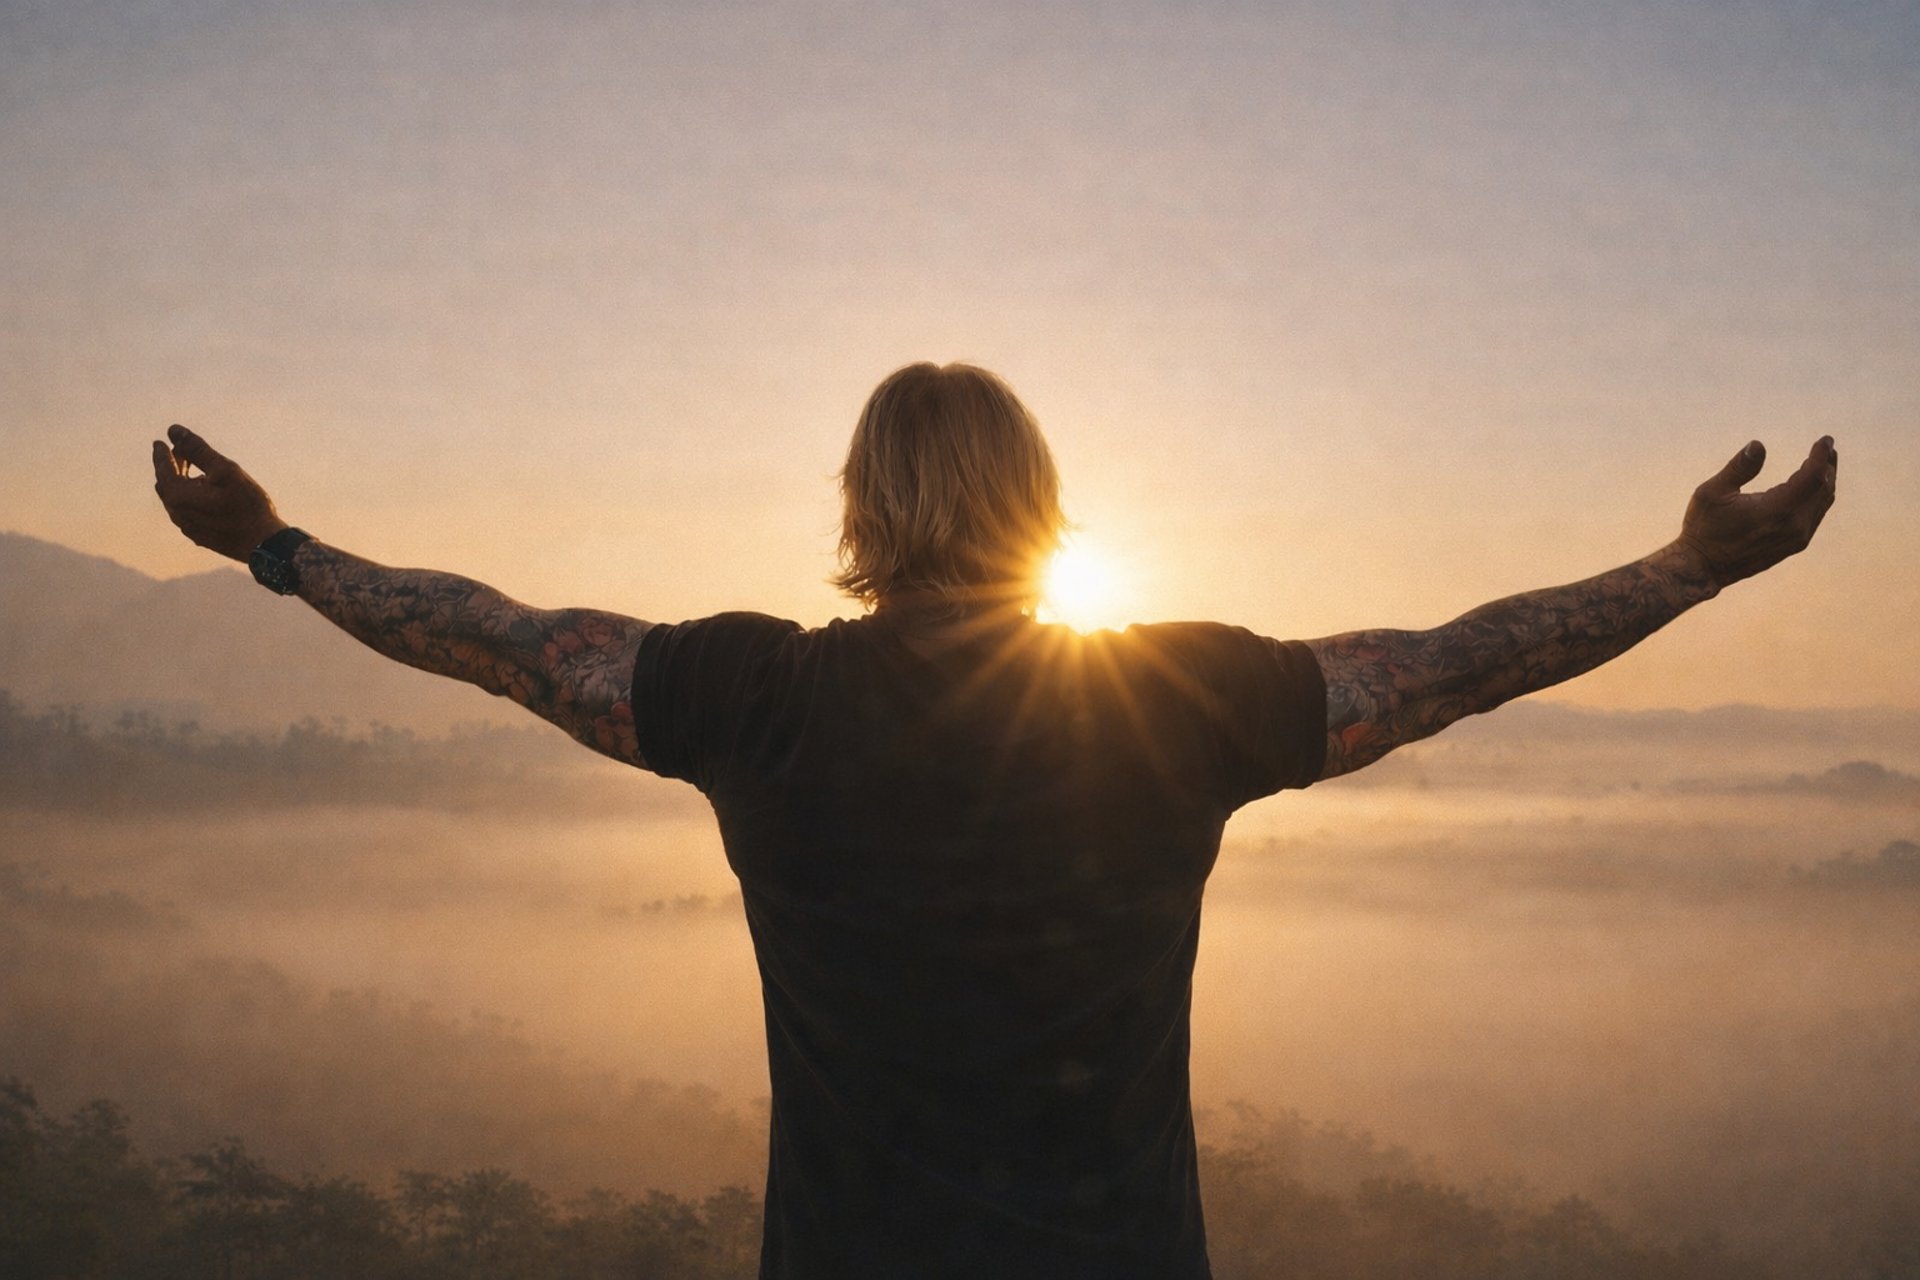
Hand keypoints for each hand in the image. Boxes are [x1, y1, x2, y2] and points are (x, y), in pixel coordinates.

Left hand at [151, 425, 287, 561]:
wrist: (263, 543)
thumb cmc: (247, 505)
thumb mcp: (225, 470)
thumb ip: (197, 450)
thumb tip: (174, 430)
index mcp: (178, 495)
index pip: (163, 468)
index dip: (162, 453)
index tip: (160, 442)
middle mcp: (176, 513)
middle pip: (166, 483)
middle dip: (171, 466)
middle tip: (180, 452)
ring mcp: (187, 526)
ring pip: (175, 499)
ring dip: (180, 482)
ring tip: (192, 471)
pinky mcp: (199, 535)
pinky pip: (185, 511)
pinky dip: (188, 497)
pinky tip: (202, 494)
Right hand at [1678, 437, 1837, 589]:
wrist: (1703, 567)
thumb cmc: (1704, 527)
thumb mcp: (1712, 492)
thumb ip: (1739, 468)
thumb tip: (1758, 444)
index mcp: (1777, 510)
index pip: (1813, 476)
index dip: (1821, 455)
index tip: (1825, 439)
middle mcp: (1794, 526)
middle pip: (1823, 488)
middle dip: (1828, 465)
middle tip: (1827, 446)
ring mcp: (1797, 538)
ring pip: (1822, 503)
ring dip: (1826, 481)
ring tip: (1825, 463)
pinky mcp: (1794, 545)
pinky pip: (1815, 516)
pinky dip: (1818, 497)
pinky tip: (1812, 488)